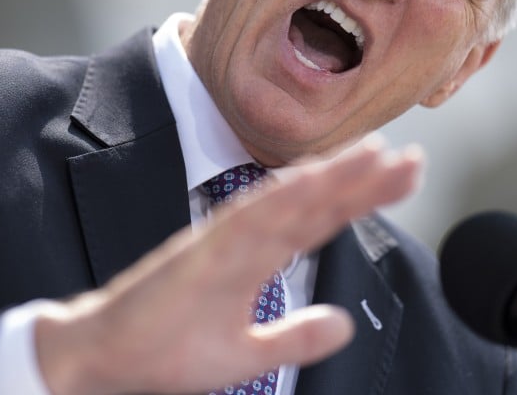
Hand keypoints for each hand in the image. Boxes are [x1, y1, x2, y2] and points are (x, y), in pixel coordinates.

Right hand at [34, 136, 422, 394]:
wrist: (103, 358)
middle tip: (413, 160)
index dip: (362, 198)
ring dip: (328, 179)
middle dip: (363, 181)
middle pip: (312, 204)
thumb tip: (345, 323)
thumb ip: (295, 337)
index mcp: (255, 259)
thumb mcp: (246, 356)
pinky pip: (241, 225)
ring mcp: (219, 245)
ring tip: (373, 157)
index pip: (320, 221)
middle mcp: (243, 242)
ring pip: (283, 203)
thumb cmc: (165, 349)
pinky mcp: (195, 258)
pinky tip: (309, 181)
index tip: (404, 177)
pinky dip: (275, 200)